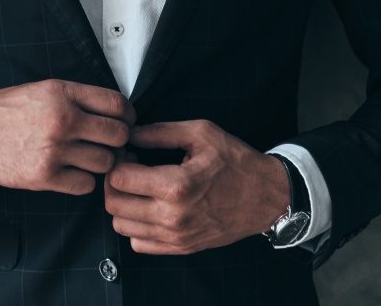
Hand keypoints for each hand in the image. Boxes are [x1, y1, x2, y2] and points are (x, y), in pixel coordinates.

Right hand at [0, 79, 136, 194]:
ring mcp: (53, 150)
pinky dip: (84, 180)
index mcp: (63, 93)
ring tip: (88, 156)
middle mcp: (61, 119)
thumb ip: (81, 98)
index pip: (117, 104)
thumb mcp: (47, 89)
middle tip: (109, 143)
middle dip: (118, 141)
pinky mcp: (44, 176)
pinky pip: (85, 184)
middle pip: (117, 135)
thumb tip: (119, 114)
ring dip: (101, 162)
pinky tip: (73, 170)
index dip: (127, 115)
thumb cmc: (12, 109)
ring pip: (105, 162)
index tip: (125, 121)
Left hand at [104, 120, 289, 254]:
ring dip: (123, 203)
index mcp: (177, 186)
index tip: (128, 150)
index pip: (120, 179)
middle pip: (114, 204)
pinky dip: (135, 225)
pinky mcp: (181, 248)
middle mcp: (173, 217)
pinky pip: (139, 243)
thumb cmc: (235, 162)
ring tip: (140, 185)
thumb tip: (131, 134)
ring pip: (122, 226)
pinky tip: (149, 204)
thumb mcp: (200, 133)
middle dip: (115, 181)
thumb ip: (160, 132)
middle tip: (130, 165)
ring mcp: (176, 237)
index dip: (117, 160)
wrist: (265, 197)